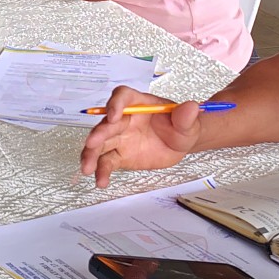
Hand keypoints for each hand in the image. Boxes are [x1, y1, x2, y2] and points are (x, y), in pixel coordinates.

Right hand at [78, 87, 199, 187]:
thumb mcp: (188, 122)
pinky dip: (101, 172)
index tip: (113, 115)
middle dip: (98, 133)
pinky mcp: (119, 156)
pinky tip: (100, 182)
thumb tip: (191, 107)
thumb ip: (186, 116)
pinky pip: (107, 162)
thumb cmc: (181, 126)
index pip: (123, 97)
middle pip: (106, 123)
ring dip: (91, 154)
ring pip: (100, 144)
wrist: (180, 143)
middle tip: (91, 144)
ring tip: (87, 168)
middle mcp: (124, 119)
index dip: (115, 104)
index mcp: (139, 104)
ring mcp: (120, 138)